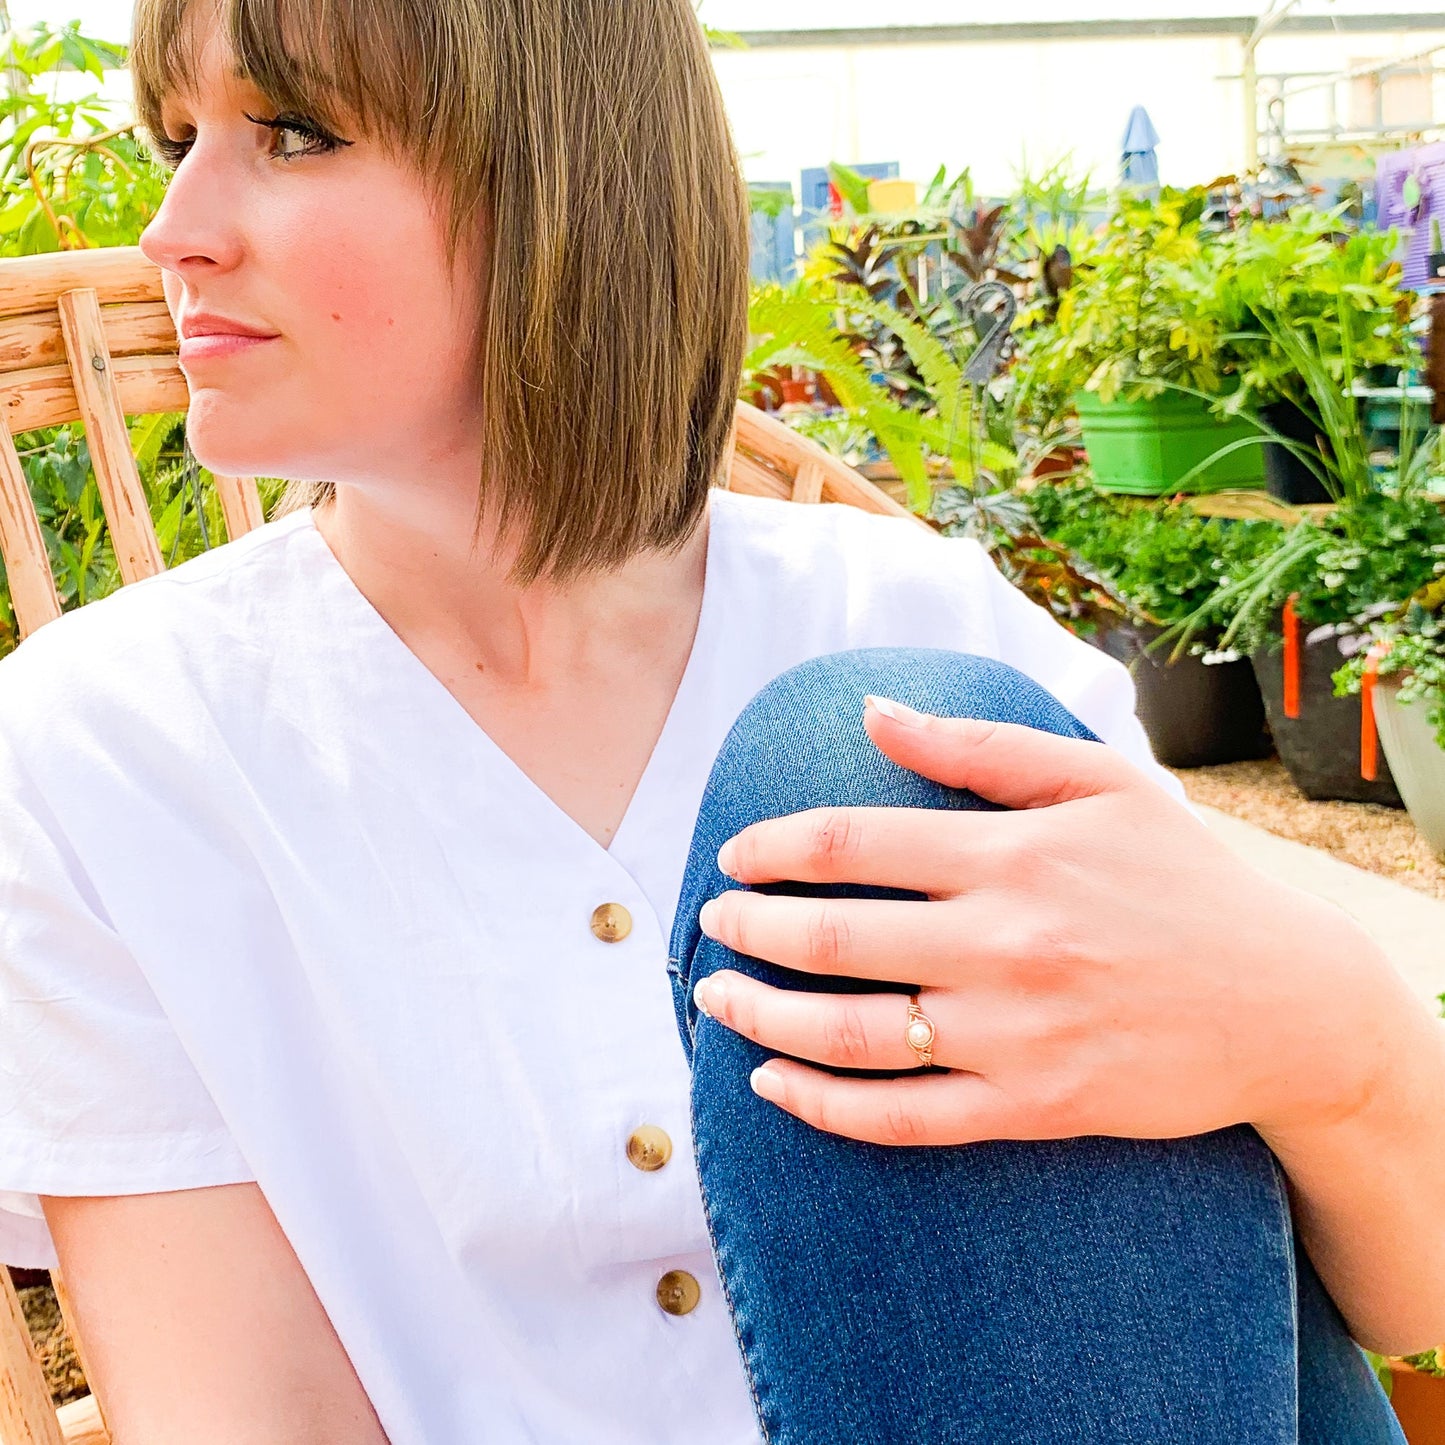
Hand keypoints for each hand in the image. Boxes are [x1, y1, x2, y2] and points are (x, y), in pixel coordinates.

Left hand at [692, 696, 1404, 1148]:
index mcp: (1013, 855)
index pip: (852, 844)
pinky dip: (823, 1108)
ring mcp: (1016, 1036)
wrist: (1289, 1006)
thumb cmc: (1185, 880)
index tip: (733, 857)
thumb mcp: (1100, 784)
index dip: (773, 849)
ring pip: (850, 1035)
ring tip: (716, 997)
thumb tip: (872, 710)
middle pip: (833, 938)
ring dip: (762, 1018)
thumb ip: (979, 747)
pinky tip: (772, 1086)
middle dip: (748, 929)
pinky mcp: (1033, 1109)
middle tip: (711, 923)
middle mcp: (1004, 944)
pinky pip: (903, 1120)